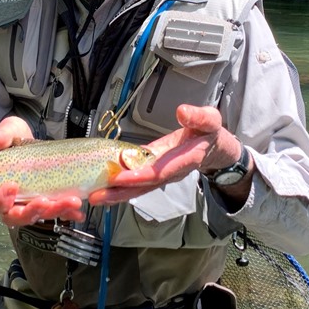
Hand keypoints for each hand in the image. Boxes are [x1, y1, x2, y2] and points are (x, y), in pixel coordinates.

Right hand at [0, 117, 86, 225]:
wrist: (25, 141)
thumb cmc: (8, 141)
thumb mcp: (5, 134)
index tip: (12, 187)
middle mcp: (10, 202)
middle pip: (15, 217)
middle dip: (30, 212)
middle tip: (44, 202)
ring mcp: (29, 203)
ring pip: (39, 215)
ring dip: (54, 211)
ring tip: (70, 202)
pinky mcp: (47, 202)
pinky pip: (57, 213)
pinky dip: (68, 214)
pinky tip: (78, 212)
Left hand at [88, 104, 252, 206]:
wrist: (213, 148)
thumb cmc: (210, 133)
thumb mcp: (210, 120)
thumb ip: (198, 117)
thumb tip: (182, 112)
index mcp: (185, 159)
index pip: (161, 170)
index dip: (141, 175)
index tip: (122, 176)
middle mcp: (171, 171)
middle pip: (144, 185)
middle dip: (121, 191)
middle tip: (98, 196)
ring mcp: (161, 174)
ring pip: (138, 187)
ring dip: (116, 193)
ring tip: (94, 197)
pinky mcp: (153, 171)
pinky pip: (136, 181)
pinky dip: (120, 186)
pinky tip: (102, 188)